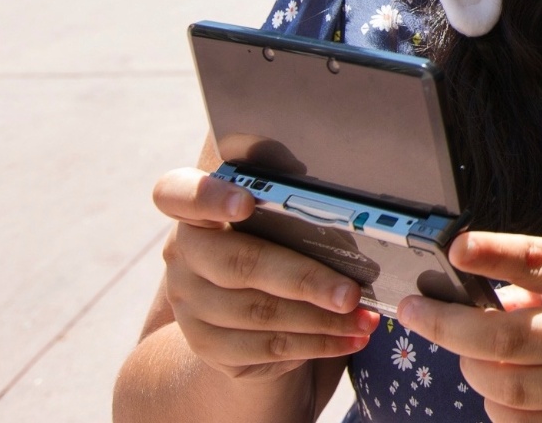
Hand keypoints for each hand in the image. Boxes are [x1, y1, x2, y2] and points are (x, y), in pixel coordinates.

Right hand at [152, 168, 377, 378]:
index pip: (177, 193)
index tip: (247, 202)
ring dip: (321, 320)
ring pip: (259, 312)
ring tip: (364, 319)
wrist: (244, 314)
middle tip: (351, 293)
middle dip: (304, 280)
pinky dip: (316, 343)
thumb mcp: (277, 221)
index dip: (210, 196)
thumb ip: (292, 209)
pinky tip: (348, 339)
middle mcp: (183, 255)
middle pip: (239, 263)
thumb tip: (351, 217)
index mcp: (193, 210)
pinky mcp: (207, 344)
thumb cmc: (274, 246)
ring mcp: (189, 303)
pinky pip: (267, 347)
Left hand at [398, 231, 541, 422]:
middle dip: (448, 326)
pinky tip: (494, 388)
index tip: (456, 249)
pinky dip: (499, 406)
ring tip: (463, 351)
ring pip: (510, 388)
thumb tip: (484, 294)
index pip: (539, 261)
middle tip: (415, 311)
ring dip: (472, 369)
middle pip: (507, 338)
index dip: (494, 254)